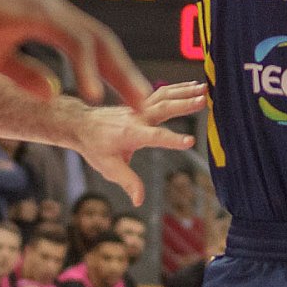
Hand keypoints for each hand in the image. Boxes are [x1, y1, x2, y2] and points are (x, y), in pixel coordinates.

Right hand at [0, 0, 150, 107]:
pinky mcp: (41, 13)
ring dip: (120, 74)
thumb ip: (26, 75)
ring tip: (138, 102)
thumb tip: (53, 93)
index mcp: (51, 21)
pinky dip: (88, 67)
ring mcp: (52, 9)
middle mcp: (58, 12)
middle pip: (106, 45)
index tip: (128, 97)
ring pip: (99, 43)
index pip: (93, 48)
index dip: (112, 72)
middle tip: (149, 102)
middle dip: (128, 75)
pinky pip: (75, 43)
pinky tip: (94, 93)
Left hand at [69, 80, 205, 203]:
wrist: (82, 124)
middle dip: (184, 104)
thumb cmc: (95, 147)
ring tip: (205, 88)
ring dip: (185, 91)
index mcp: (131, 134)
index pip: (155, 137)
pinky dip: (178, 87)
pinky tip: (193, 85)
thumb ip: (128, 182)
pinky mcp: (141, 102)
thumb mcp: (109, 168)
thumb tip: (139, 200)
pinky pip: (162, 92)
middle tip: (203, 100)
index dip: (173, 140)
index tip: (190, 142)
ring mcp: (139, 107)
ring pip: (165, 96)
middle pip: (164, 108)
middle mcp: (137, 117)